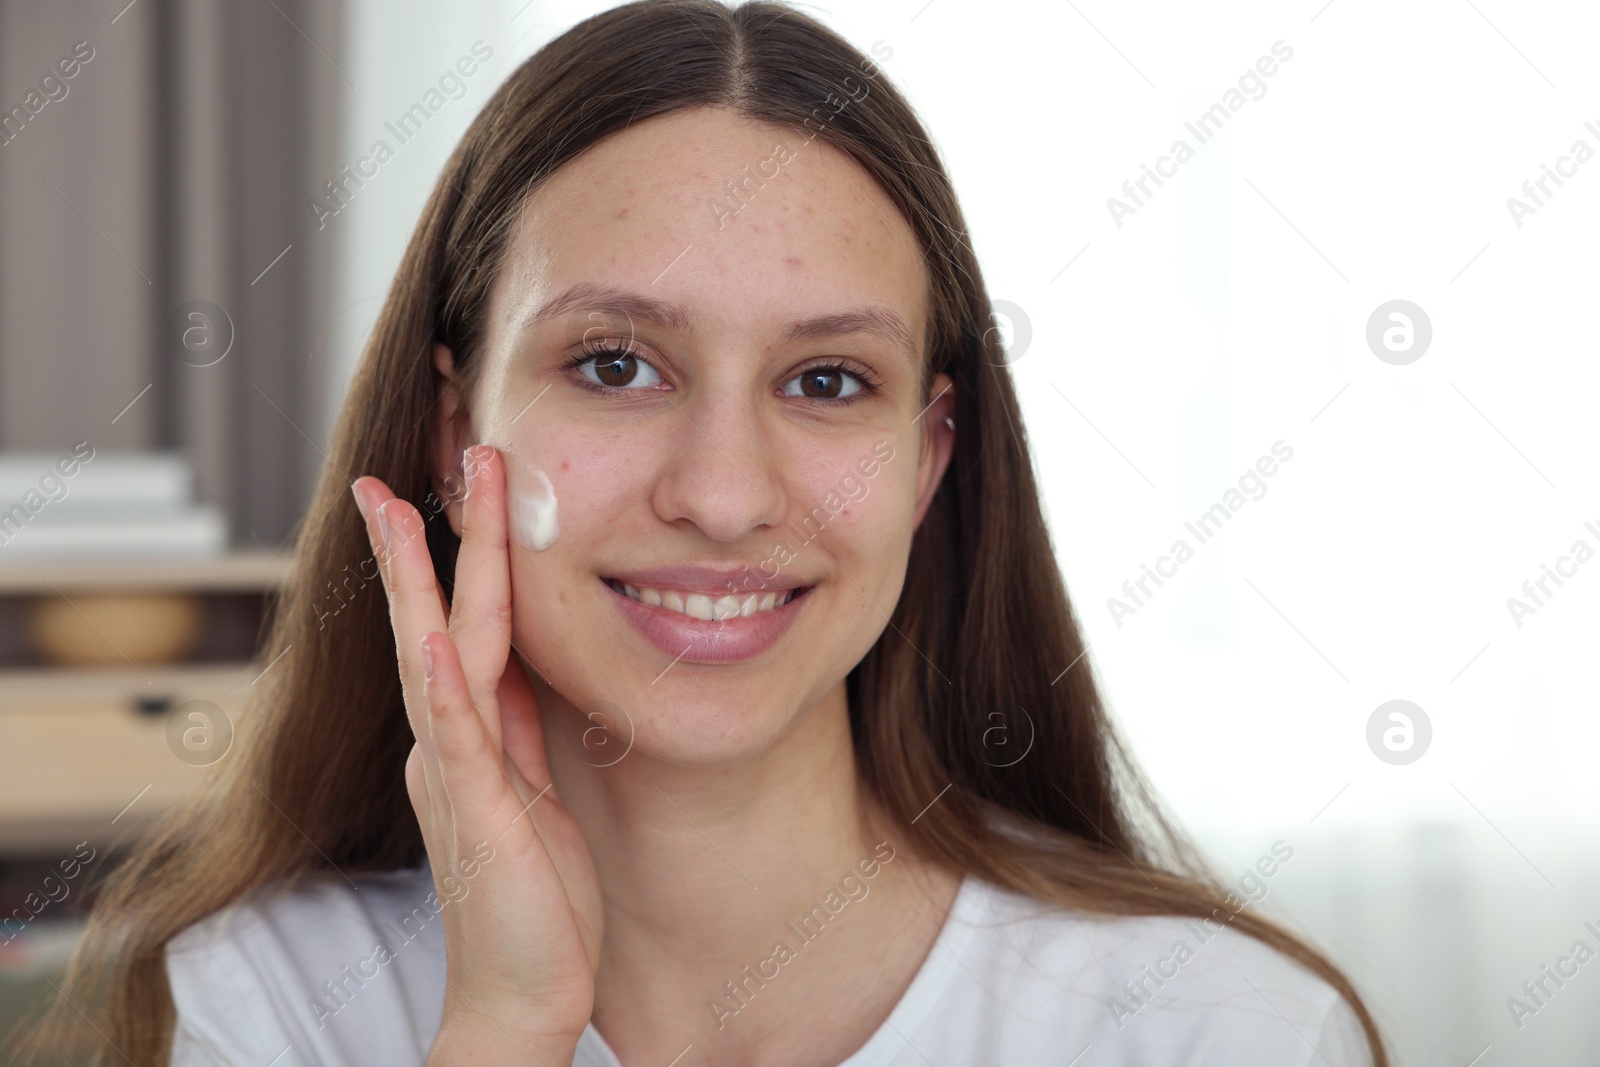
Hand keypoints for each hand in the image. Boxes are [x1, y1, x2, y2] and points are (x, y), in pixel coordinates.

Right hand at [352, 445, 601, 1061]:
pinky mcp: (479, 816)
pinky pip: (460, 741)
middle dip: (435, 534)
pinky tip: (433, 635)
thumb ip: (514, 726)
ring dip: (422, 579)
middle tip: (433, 450)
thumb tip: (513, 663)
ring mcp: (456, 776)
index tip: (460, 477)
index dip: (461, 549)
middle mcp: (447, 742)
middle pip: (438, 616)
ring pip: (435, 656)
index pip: (462, 618)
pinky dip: (443, 685)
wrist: (523, 993)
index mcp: (467, 733)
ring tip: (406, 506)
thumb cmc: (532, 898)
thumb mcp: (531, 788)